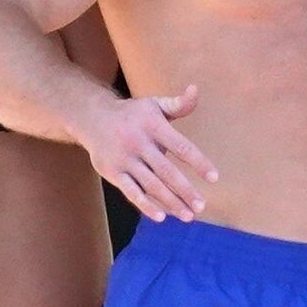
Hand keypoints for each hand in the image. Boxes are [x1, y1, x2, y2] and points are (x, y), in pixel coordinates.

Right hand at [80, 84, 218, 223]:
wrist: (92, 118)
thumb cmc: (133, 114)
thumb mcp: (154, 105)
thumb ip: (178, 104)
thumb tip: (195, 89)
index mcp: (153, 125)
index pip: (181, 147)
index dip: (198, 162)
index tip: (214, 178)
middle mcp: (138, 142)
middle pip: (166, 171)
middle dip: (185, 190)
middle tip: (201, 207)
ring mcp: (125, 159)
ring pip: (151, 185)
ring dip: (171, 202)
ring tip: (188, 215)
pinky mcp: (113, 172)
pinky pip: (131, 192)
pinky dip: (146, 205)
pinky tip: (161, 217)